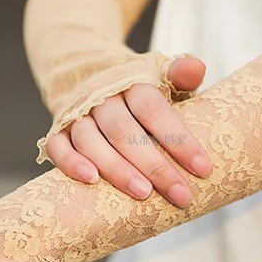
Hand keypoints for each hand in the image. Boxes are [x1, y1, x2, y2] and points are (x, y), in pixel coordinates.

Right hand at [46, 56, 211, 206]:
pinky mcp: (58, 131)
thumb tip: (196, 67)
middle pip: (124, 131)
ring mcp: (77, 114)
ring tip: (143, 194)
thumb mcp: (161, 76)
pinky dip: (71, 163)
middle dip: (154, 165)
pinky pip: (58, 148)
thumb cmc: (137, 90)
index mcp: (131, 83)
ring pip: (90, 141)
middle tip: (180, 194)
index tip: (203, 168)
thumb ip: (180, 74)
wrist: (89, 75)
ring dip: (116, 169)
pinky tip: (91, 180)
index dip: (178, 139)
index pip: (153, 109)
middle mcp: (101, 97)